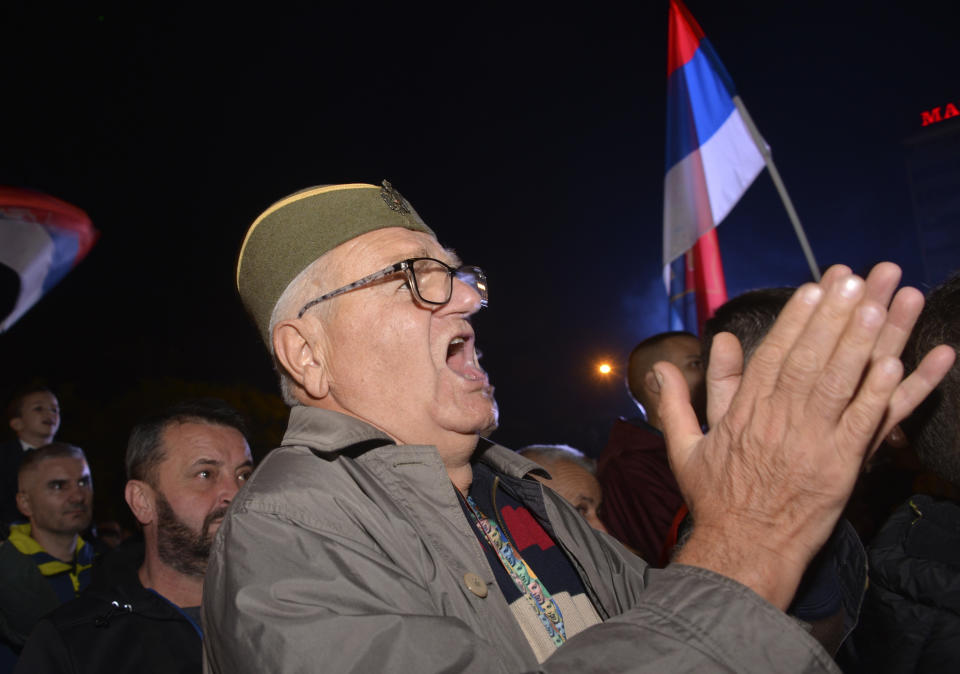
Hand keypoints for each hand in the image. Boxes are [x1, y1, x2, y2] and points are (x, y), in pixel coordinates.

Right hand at [658, 263, 954, 607]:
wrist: (742, 551)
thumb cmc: (714, 501)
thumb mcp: (683, 448)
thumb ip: (676, 402)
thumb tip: (659, 367)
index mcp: (743, 414)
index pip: (772, 357)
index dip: (795, 321)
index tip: (813, 288)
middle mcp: (777, 422)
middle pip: (808, 360)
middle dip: (831, 316)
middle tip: (852, 279)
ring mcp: (810, 444)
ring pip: (836, 384)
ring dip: (858, 343)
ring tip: (875, 304)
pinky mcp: (839, 469)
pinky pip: (862, 426)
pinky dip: (878, 395)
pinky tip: (894, 365)